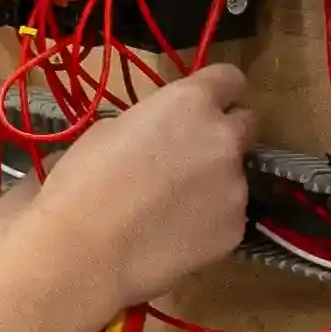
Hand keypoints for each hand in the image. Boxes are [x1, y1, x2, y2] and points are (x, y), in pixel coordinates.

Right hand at [36, 65, 256, 311]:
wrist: (86, 252)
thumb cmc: (83, 183)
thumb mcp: (110, 130)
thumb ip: (152, 122)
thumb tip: (161, 134)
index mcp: (190, 103)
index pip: (230, 79)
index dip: (218, 92)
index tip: (206, 106)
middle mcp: (224, 138)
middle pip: (247, 125)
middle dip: (225, 136)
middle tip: (192, 157)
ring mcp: (236, 186)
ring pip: (236, 176)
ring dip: (215, 182)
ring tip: (173, 208)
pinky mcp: (237, 228)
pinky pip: (228, 216)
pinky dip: (209, 221)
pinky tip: (175, 234)